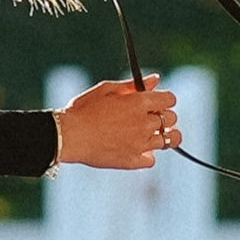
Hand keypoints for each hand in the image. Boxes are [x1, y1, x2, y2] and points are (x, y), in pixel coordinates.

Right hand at [57, 74, 182, 168]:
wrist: (67, 136)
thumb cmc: (83, 109)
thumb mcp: (108, 89)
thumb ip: (135, 85)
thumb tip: (156, 79)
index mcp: (140, 103)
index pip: (170, 99)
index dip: (165, 100)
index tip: (157, 102)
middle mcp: (144, 123)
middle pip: (172, 119)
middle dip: (165, 116)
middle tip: (151, 118)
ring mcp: (140, 144)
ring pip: (169, 141)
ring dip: (164, 136)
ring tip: (154, 135)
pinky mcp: (131, 161)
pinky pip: (151, 160)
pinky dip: (147, 155)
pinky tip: (138, 150)